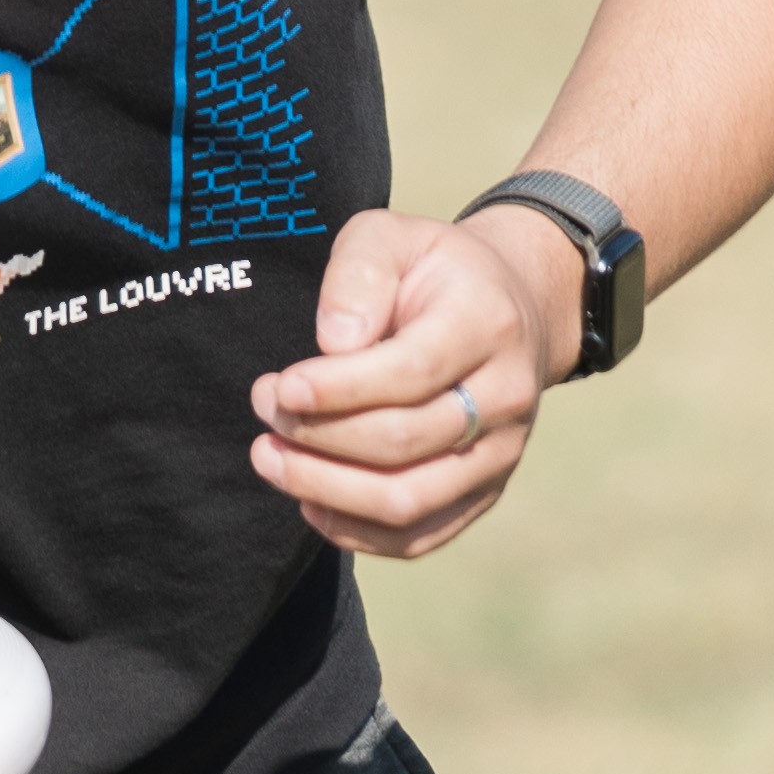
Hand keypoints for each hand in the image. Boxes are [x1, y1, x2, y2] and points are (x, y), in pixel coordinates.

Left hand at [244, 203, 579, 560]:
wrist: (509, 309)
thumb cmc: (431, 272)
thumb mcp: (391, 237)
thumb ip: (358, 274)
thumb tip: (333, 344)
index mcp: (487, 325)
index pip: (410, 373)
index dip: (336, 389)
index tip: (279, 386)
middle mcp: (506, 397)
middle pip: (402, 442)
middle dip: (317, 435)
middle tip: (265, 410)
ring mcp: (501, 453)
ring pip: (408, 501)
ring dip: (326, 489)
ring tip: (270, 459)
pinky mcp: (484, 493)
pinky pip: (419, 536)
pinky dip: (356, 531)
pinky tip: (309, 500)